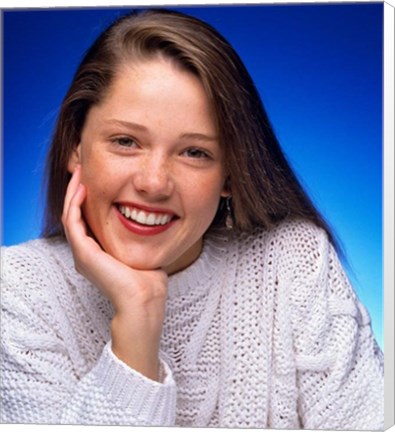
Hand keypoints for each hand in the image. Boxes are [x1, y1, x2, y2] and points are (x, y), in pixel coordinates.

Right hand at [62, 165, 167, 380]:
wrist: (144, 299)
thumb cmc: (148, 279)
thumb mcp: (142, 250)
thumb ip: (141, 236)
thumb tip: (153, 221)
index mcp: (97, 252)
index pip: (87, 218)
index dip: (89, 197)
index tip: (97, 177)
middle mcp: (85, 252)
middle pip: (75, 213)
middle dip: (78, 190)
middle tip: (83, 168)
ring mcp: (82, 253)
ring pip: (70, 214)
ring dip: (73, 192)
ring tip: (80, 172)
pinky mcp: (83, 253)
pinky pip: (72, 221)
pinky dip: (75, 203)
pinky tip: (82, 187)